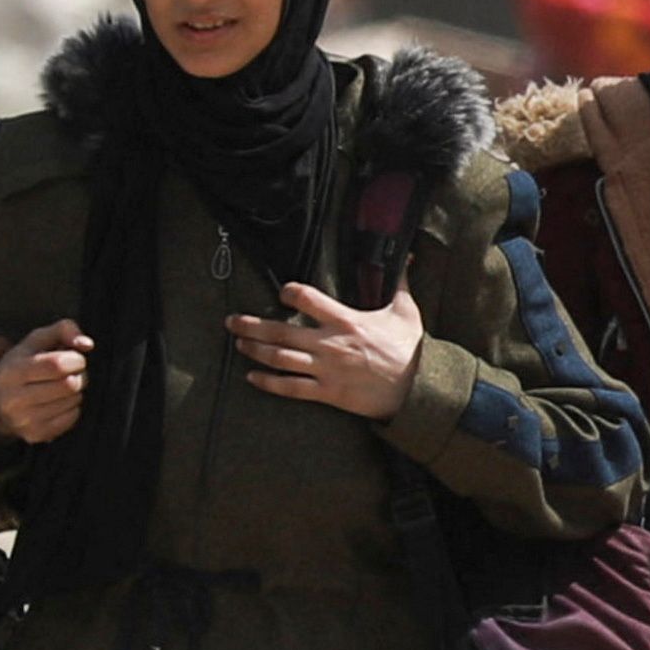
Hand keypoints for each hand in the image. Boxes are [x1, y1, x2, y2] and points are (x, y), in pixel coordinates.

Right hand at [0, 320, 92, 448]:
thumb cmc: (21, 364)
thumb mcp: (35, 339)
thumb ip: (63, 329)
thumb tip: (86, 344)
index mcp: (12, 371)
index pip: (57, 365)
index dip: (75, 359)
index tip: (74, 358)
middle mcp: (14, 399)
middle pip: (69, 385)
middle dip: (79, 374)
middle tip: (72, 372)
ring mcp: (24, 420)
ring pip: (73, 401)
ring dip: (77, 391)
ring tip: (63, 385)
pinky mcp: (35, 435)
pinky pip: (72, 418)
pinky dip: (73, 407)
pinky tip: (60, 401)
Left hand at [229, 279, 425, 421]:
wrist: (417, 389)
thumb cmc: (410, 349)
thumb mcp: (406, 312)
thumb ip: (399, 283)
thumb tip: (408, 256)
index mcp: (346, 321)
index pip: (308, 299)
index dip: (291, 293)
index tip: (281, 292)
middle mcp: (330, 344)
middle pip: (281, 332)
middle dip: (252, 326)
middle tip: (231, 322)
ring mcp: (326, 370)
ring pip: (280, 359)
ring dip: (255, 351)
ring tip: (239, 344)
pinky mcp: (328, 393)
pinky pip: (291, 388)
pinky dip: (268, 382)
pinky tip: (252, 377)